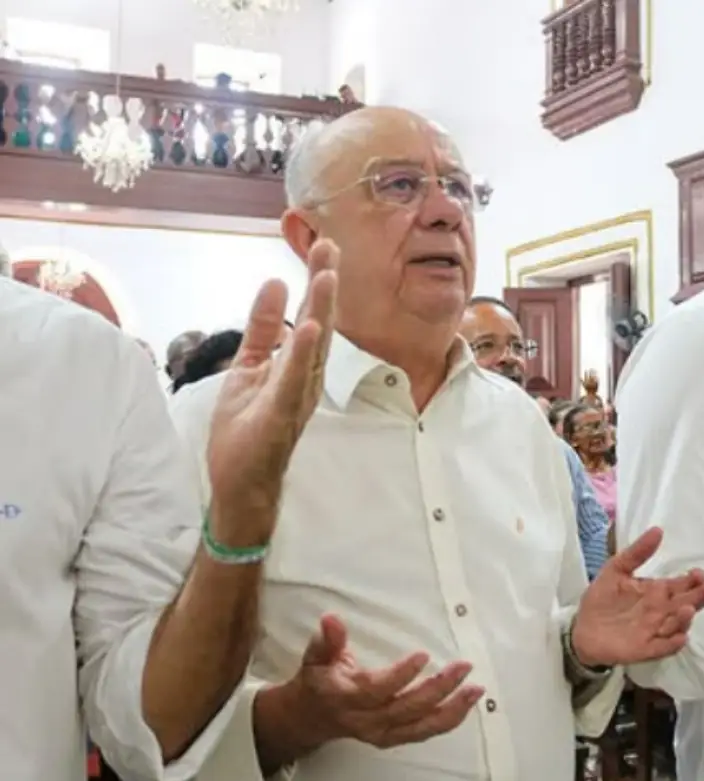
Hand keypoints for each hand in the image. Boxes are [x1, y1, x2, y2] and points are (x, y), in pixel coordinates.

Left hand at [206, 240, 338, 537]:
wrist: (241, 484)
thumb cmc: (248, 431)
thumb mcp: (248, 367)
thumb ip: (262, 329)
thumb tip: (275, 285)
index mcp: (296, 364)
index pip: (310, 315)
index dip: (318, 281)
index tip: (325, 244)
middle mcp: (305, 377)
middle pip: (319, 324)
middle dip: (325, 286)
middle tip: (331, 246)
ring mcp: (296, 396)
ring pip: (312, 349)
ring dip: (320, 312)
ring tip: (326, 277)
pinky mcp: (281, 415)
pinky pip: (293, 381)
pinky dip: (301, 355)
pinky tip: (307, 330)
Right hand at [282, 614, 482, 749]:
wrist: (311, 717)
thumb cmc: (319, 680)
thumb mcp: (316, 656)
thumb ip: (328, 639)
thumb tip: (331, 618)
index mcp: (346, 697)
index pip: (376, 689)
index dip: (401, 675)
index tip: (423, 655)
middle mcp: (365, 719)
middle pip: (405, 708)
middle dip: (437, 688)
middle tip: (462, 666)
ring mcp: (380, 732)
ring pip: (420, 725)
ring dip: (451, 708)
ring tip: (475, 689)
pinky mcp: (393, 737)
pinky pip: (424, 732)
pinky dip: (448, 721)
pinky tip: (466, 704)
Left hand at [572, 527, 703, 666]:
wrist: (581, 628)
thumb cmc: (602, 599)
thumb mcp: (616, 569)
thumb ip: (637, 553)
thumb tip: (658, 530)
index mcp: (656, 592)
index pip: (680, 585)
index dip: (692, 580)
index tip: (699, 573)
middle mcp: (660, 612)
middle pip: (686, 604)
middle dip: (700, 596)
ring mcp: (654, 631)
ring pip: (676, 626)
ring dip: (685, 619)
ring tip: (688, 608)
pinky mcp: (644, 649)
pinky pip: (662, 648)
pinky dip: (672, 644)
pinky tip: (680, 638)